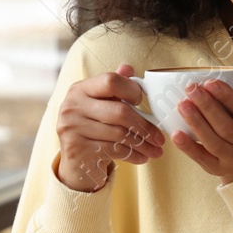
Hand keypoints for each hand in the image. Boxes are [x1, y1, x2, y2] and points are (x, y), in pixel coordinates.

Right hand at [55, 63, 164, 191]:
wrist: (73, 163)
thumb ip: (113, 87)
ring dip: (143, 144)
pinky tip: (143, 158)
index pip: (111, 81)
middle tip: (160, 137)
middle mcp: (72, 106)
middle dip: (145, 126)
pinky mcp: (77, 149)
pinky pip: (114, 151)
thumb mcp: (100, 106)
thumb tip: (128, 68)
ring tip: (156, 150)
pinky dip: (134, 155)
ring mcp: (72, 128)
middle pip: (120, 111)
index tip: (143, 102)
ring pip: (119, 134)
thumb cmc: (92, 130)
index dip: (132, 90)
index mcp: (79, 89)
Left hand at [170, 77, 232, 184]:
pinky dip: (188, 147)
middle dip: (207, 107)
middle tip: (191, 89)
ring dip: (196, 123)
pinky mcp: (218, 168)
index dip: (228, 97)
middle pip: (226, 127)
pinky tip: (176, 134)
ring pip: (213, 142)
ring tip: (182, 105)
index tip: (210, 83)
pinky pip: (202, 159)